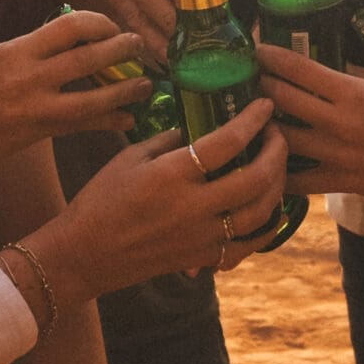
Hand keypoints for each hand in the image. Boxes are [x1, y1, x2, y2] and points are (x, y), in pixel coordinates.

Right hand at [0, 12, 150, 169]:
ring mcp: (34, 109)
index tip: (111, 27)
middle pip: (88, 58)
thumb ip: (33, 47)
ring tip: (146, 85)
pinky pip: (81, 127)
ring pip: (92, 98)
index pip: (69, 26)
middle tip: (141, 47)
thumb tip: (71, 38)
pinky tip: (127, 120)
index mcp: (17, 51)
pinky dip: (108, 122)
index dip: (99, 23)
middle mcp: (28, 78)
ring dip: (125, 90)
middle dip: (121, 50)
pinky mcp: (37, 133)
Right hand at [35, 100, 288, 302]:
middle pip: (255, 179)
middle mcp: (192, 207)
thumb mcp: (130, 157)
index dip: (252, 120)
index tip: (264, 104)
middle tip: (278, 134)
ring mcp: (201, 237)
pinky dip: (265, 227)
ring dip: (277, 186)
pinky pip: (247, 245)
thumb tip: (200, 129)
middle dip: (276, 151)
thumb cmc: (101, 200)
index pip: (226, 142)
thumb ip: (169, 140)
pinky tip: (268, 209)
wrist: (85, 254)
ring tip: (277, 167)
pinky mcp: (202, 258)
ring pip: (260, 214)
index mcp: (171, 175)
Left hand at [258, 42, 363, 213]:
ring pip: (283, 138)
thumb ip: (363, 73)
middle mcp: (340, 123)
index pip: (300, 69)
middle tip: (251, 77)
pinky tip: (268, 161)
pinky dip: (279, 171)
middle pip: (282, 99)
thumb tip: (335, 64)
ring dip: (265, 125)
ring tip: (254, 115)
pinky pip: (297, 181)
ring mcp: (337, 156)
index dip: (273, 56)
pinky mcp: (340, 182)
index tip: (258, 48)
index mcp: (355, 93)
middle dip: (261, 84)